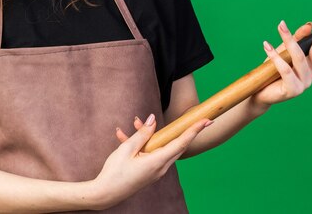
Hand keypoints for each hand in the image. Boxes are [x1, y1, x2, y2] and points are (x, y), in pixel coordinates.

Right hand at [92, 113, 210, 209]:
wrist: (105, 193)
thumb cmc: (115, 172)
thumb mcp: (127, 148)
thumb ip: (142, 133)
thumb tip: (153, 119)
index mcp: (157, 161)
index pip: (181, 142)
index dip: (194, 130)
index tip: (206, 121)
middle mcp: (161, 168)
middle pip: (177, 145)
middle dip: (181, 130)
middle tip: (194, 118)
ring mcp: (156, 171)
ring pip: (162, 147)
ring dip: (153, 135)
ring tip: (133, 122)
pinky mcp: (150, 172)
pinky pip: (152, 153)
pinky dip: (145, 144)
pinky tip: (125, 136)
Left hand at [251, 16, 311, 108]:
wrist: (261, 92)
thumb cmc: (273, 70)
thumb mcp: (285, 50)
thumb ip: (297, 38)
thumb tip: (310, 24)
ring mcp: (305, 82)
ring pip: (299, 57)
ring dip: (289, 40)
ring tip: (281, 26)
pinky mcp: (294, 89)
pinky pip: (285, 69)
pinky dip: (275, 57)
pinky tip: (267, 45)